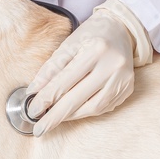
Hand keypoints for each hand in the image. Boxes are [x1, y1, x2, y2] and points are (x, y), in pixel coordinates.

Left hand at [26, 0, 151, 136]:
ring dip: (70, 116)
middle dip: (55, 115)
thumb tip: (34, 92)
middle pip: (78, 97)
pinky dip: (84, 112)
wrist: (120, 30)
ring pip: (92, 107)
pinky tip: (72, 113)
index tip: (32, 111)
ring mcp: (123, 79)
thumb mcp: (68, 45)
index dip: (46, 97)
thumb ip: (51, 69)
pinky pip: (103, 107)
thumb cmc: (90, 36)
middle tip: (39, 128)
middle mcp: (112, 65)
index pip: (65, 80)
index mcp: (95, 49)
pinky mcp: (127, 88)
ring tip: (54, 119)